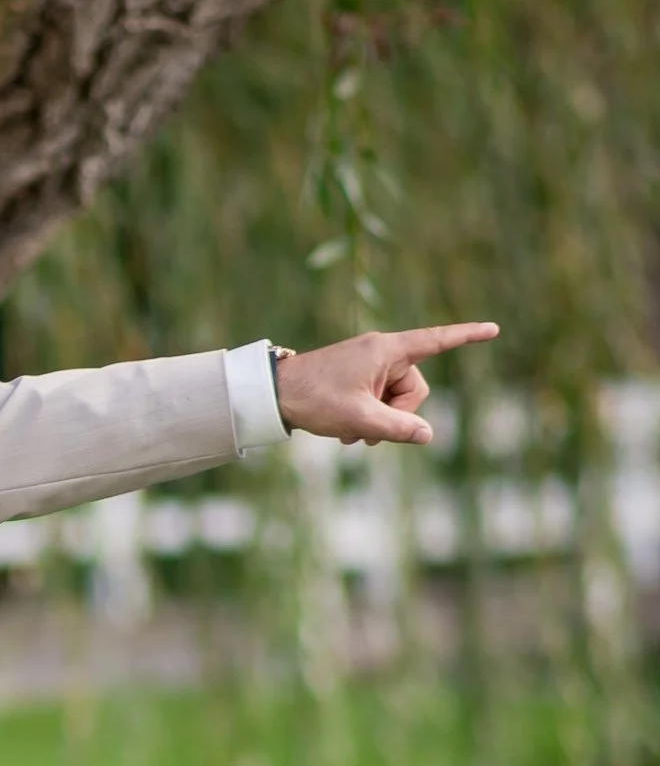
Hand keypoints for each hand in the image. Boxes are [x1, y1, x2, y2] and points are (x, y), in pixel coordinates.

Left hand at [275, 322, 496, 448]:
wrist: (273, 394)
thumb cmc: (315, 398)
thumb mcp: (360, 418)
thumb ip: (398, 428)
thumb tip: (427, 435)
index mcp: (386, 350)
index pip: (435, 341)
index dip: (465, 337)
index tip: (492, 329)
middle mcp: (382, 353)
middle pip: (415, 389)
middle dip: (397, 415)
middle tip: (366, 431)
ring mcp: (369, 366)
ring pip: (396, 400)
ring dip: (379, 421)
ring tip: (351, 432)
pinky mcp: (358, 378)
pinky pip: (380, 401)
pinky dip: (368, 418)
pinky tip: (346, 431)